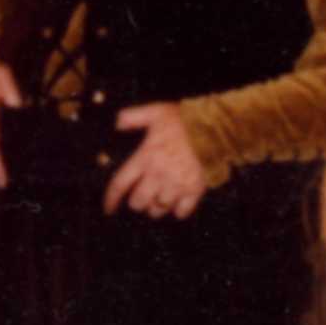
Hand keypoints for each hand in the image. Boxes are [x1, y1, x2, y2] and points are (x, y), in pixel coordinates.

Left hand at [105, 103, 210, 218]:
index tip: (108, 209)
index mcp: (144, 159)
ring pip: (159, 209)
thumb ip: (133, 117)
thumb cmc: (185, 121)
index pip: (120, 185)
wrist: (217, 129)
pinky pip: (182, 211)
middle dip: (136, 203)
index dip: (111, 200)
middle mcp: (158, 176)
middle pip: (138, 202)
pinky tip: (177, 206)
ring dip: (156, 208)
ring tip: (157, 203)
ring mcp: (177, 185)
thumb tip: (116, 123)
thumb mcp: (155, 112)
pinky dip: (178, 211)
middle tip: (139, 200)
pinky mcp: (195, 190)